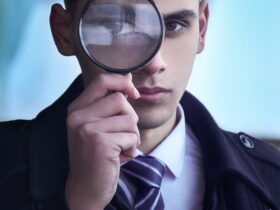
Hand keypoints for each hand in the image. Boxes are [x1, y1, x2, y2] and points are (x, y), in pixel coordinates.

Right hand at [65, 73, 139, 209]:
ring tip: (122, 147)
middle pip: (120, 100)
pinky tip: (121, 156)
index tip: (133, 93)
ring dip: (132, 134)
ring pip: (129, 118)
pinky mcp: (99, 142)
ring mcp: (87, 129)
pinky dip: (132, 147)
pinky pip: (131, 135)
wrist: (86, 187)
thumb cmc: (96, 156)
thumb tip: (128, 79)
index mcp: (77, 109)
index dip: (122, 82)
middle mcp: (78, 116)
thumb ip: (108, 105)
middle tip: (124, 135)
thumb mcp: (97, 126)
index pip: (102, 81)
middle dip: (130, 118)